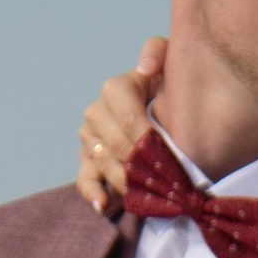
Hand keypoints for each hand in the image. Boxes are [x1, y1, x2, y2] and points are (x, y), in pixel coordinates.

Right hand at [75, 37, 165, 211]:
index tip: (162, 149)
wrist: (168, 112)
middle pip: (113, 141)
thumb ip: (158, 52)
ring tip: (144, 193)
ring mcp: (91, 139)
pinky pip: (85, 179)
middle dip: (137, 161)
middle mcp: (98, 112)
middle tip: (161, 179)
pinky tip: (104, 205)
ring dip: (122, 179)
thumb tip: (146, 68)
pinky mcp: (89, 163)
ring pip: (101, 161)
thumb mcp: (171, 61)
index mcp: (116, 89)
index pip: (124, 109)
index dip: (142, 130)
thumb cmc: (171, 88)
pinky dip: (93, 193)